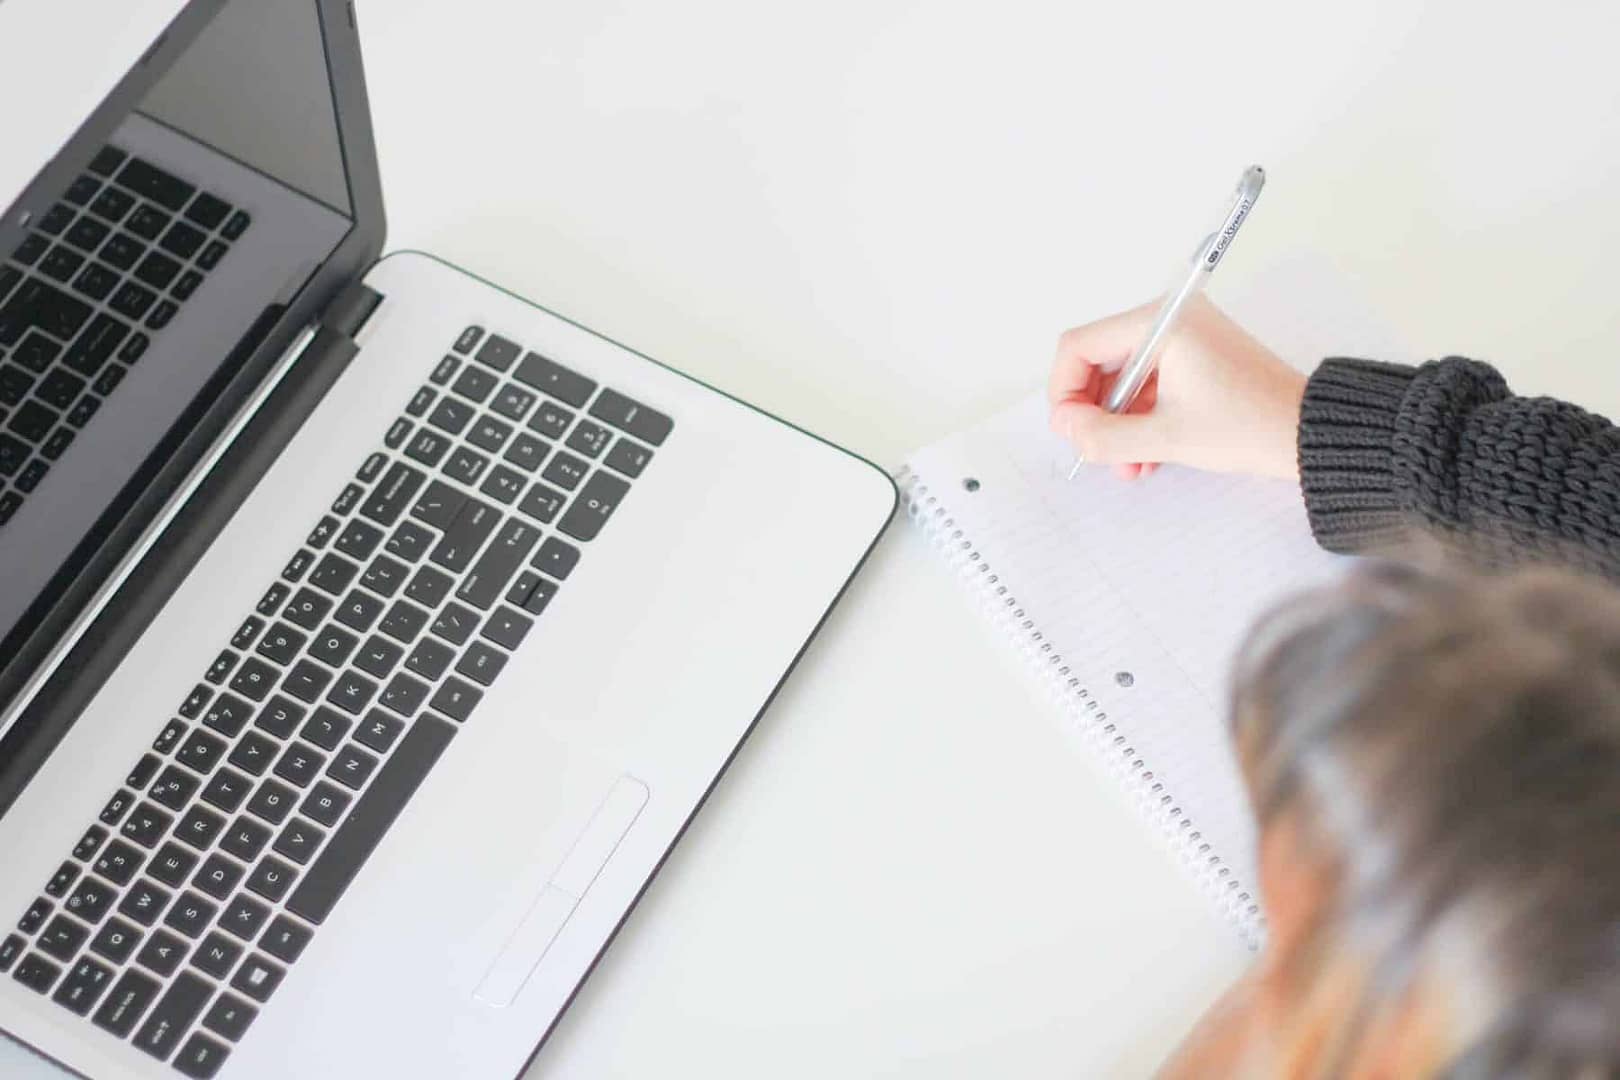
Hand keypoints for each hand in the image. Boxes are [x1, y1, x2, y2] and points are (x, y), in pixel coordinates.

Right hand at [1048, 296, 1306, 480]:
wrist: (1308, 433)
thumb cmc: (1250, 425)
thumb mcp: (1165, 437)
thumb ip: (1103, 435)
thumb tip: (1066, 426)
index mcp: (1161, 323)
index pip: (1080, 345)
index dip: (1064, 391)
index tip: (1070, 429)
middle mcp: (1170, 320)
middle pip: (1099, 361)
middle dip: (1094, 412)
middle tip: (1095, 450)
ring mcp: (1184, 338)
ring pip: (1123, 379)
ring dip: (1117, 424)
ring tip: (1127, 465)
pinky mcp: (1195, 358)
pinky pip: (1149, 385)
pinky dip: (1140, 418)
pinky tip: (1145, 456)